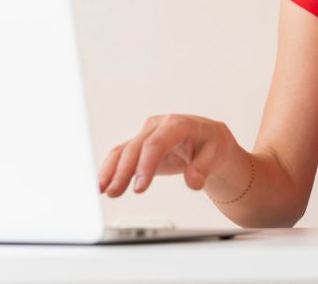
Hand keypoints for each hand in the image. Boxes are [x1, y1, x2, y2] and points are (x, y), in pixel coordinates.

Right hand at [98, 114, 234, 197]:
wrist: (208, 138)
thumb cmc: (211, 143)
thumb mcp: (216, 153)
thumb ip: (204, 167)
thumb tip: (193, 181)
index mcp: (178, 124)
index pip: (156, 143)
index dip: (145, 165)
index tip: (139, 188)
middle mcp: (159, 126)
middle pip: (136, 147)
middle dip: (123, 171)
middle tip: (115, 193)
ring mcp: (147, 134)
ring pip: (123, 150)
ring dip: (111, 171)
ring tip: (103, 190)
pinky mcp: (140, 145)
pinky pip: (121, 155)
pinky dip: (110, 169)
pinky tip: (102, 184)